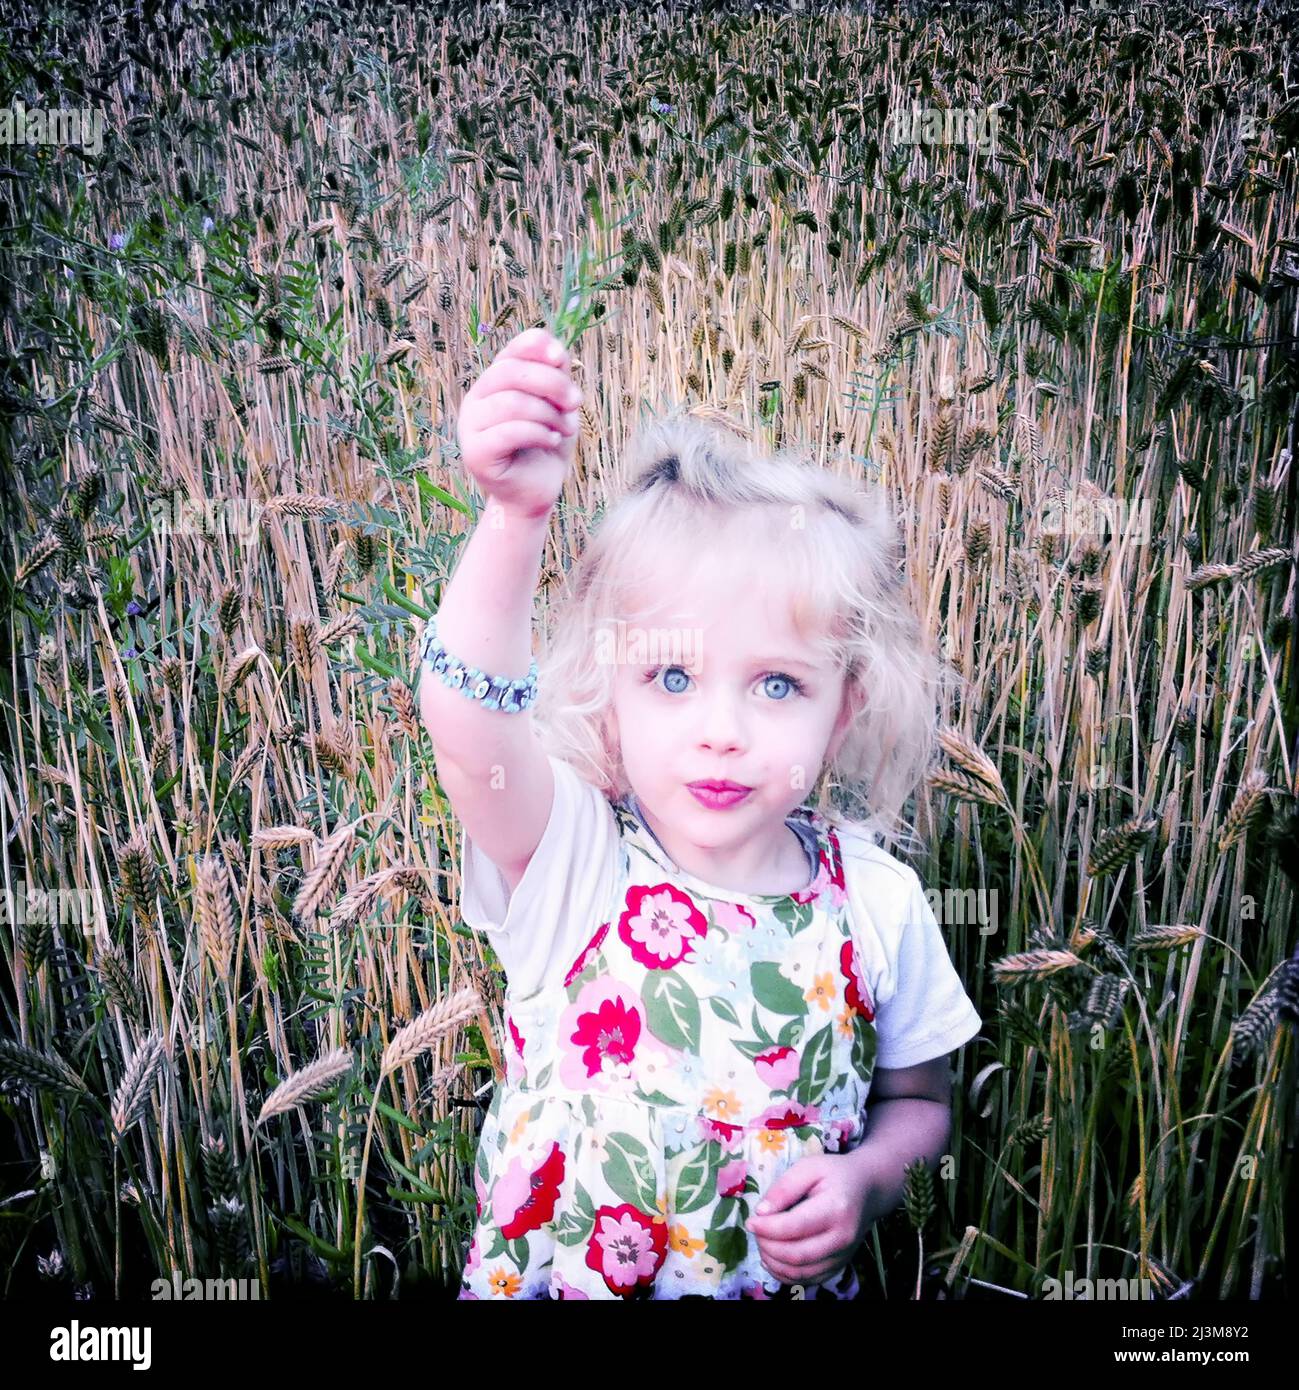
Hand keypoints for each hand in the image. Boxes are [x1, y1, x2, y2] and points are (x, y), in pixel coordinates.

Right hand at [456, 325, 582, 520]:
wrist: (534, 495)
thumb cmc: (545, 447)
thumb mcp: (557, 407)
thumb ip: (555, 378)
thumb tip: (556, 352)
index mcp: (493, 383)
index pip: (511, 351)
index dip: (535, 346)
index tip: (561, 357)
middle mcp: (476, 400)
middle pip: (510, 372)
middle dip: (551, 383)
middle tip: (577, 401)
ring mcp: (470, 427)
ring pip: (511, 402)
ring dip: (549, 414)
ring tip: (566, 429)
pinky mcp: (475, 453)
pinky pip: (509, 432)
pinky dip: (539, 433)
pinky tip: (553, 441)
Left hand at [746, 1151, 880, 1288]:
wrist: (867, 1189)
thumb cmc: (834, 1174)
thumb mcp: (808, 1167)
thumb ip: (784, 1188)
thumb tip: (761, 1212)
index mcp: (836, 1209)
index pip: (795, 1227)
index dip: (767, 1228)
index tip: (750, 1221)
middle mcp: (842, 1238)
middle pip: (796, 1255)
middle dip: (767, 1246)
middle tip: (755, 1230)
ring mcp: (843, 1256)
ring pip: (800, 1273)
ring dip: (773, 1262)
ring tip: (762, 1242)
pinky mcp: (839, 1266)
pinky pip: (808, 1279)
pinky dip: (785, 1274)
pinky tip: (772, 1258)